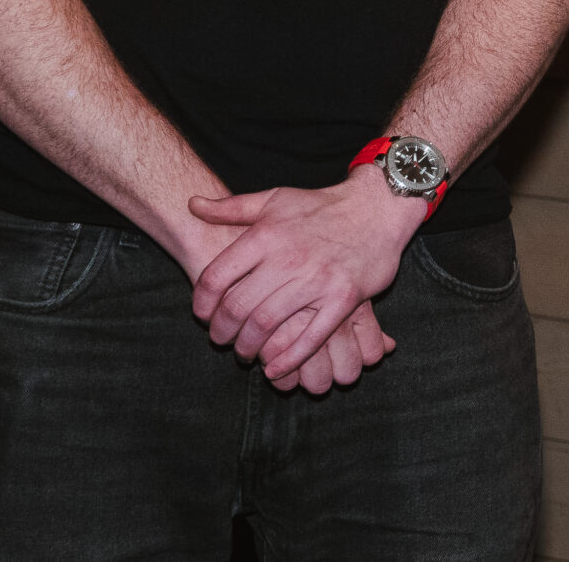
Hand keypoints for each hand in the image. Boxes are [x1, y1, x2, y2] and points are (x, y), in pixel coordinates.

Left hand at [189, 166, 424, 385]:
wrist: (377, 208)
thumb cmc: (321, 206)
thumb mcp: (274, 199)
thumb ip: (231, 207)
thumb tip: (192, 204)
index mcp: (266, 236)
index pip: (216, 277)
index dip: (202, 302)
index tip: (202, 314)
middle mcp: (288, 258)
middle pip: (238, 307)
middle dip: (222, 332)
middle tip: (221, 340)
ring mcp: (318, 280)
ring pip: (267, 326)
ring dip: (249, 347)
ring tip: (245, 352)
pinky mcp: (343, 299)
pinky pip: (311, 338)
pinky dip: (288, 360)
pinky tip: (274, 369)